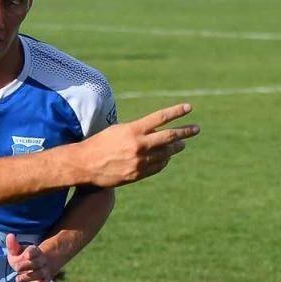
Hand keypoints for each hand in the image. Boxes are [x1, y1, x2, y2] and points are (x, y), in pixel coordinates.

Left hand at [5, 233, 55, 281]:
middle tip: (18, 268)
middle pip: (36, 263)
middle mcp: (40, 261)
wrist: (38, 267)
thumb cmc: (23, 259)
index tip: (27, 254)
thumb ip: (13, 245)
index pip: (34, 251)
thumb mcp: (17, 251)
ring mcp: (43, 272)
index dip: (31, 252)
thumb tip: (10, 235)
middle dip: (28, 265)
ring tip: (18, 279)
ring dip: (30, 277)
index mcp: (34, 252)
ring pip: (40, 274)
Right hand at [70, 103, 197, 187]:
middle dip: (185, 132)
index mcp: (133, 130)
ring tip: (181, 144)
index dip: (176, 112)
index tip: (189, 107)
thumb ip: (137, 130)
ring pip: (165, 153)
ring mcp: (139, 161)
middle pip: (169, 137)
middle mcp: (138, 145)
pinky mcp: (137, 174)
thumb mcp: (118, 130)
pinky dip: (164, 161)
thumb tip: (155, 129)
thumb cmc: (99, 143)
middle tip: (196, 129)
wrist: (84, 165)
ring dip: (175, 147)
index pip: (160, 118)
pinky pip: (157, 166)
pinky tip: (167, 158)